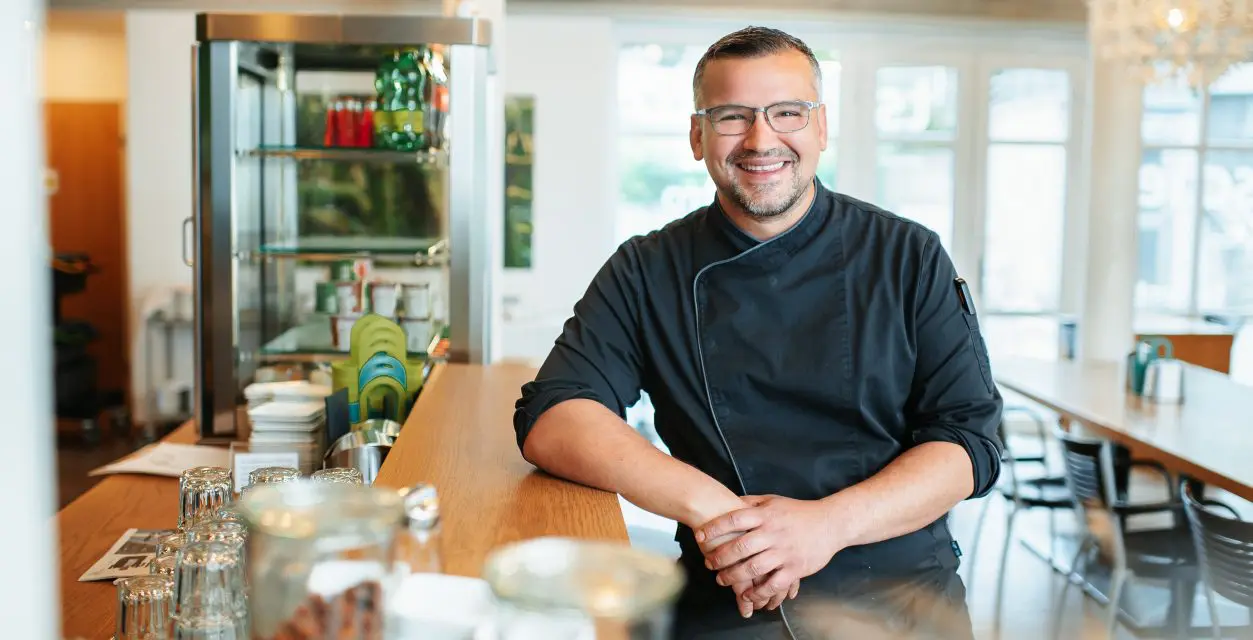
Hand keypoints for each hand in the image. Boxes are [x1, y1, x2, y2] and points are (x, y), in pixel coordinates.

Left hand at [695, 495, 843, 611]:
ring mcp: (785, 552)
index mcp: (766, 515)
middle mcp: (774, 533)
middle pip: (741, 546)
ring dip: (734, 576)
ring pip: (754, 567)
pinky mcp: (795, 568)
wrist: (830, 523)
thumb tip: (727, 501)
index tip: (700, 536)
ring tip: (721, 579)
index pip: (735, 518)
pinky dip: (759, 592)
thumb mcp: (773, 501)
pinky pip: (774, 584)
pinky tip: (748, 594)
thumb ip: (751, 502)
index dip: (715, 528)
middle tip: (708, 562)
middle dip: (720, 557)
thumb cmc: (798, 512)